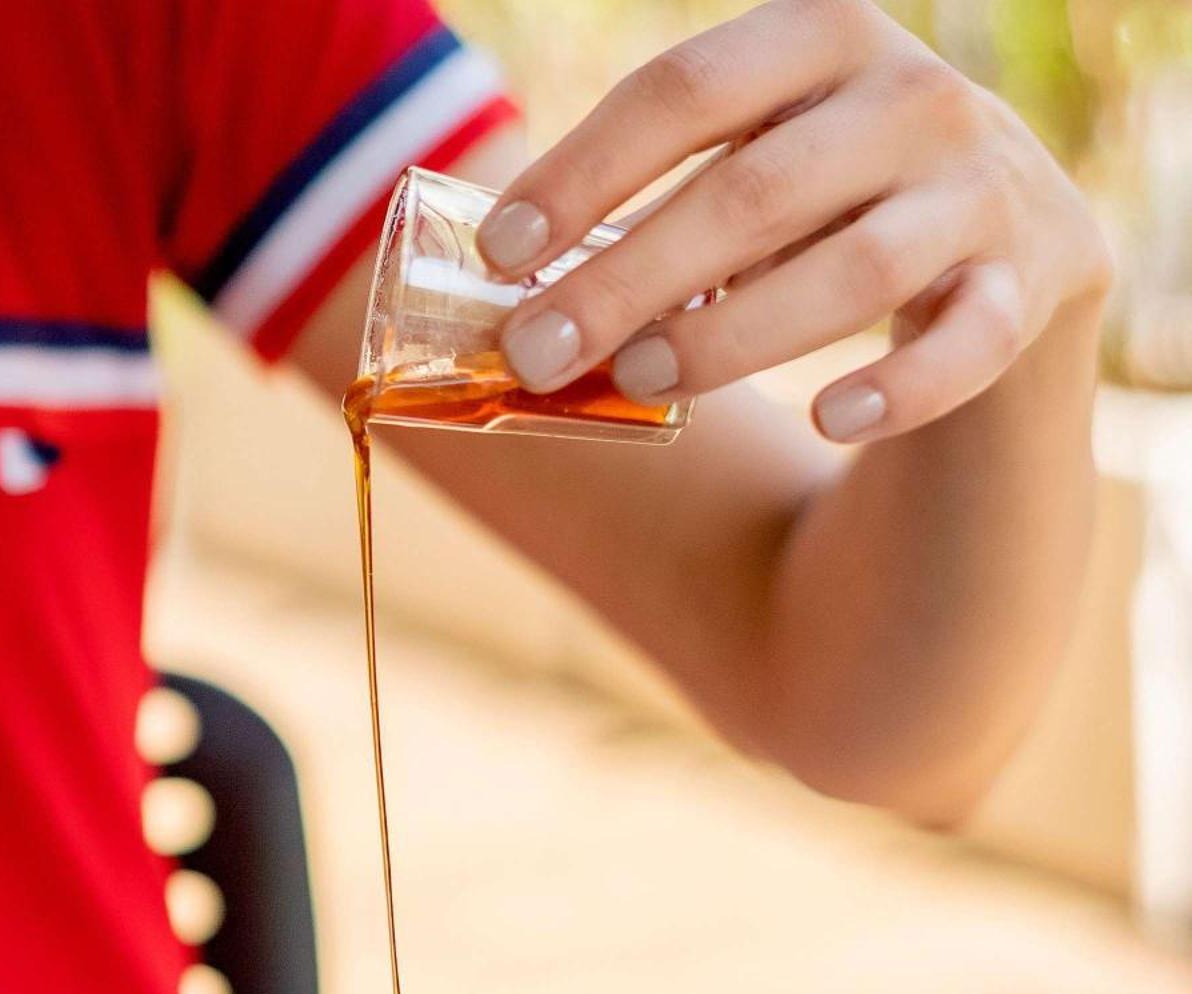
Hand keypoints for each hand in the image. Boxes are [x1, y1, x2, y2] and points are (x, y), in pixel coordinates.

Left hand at [475, 0, 1109, 442]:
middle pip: (753, 192)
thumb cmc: (823, 202)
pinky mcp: (1029, 283)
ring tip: (640, 376)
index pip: (684, 91)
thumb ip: (650, 209)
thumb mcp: (748, 165)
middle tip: (537, 348)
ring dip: (734, 335)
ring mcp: (980, 188)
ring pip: (854, 270)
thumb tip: (509, 302)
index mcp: (819, 40)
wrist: (1005, 235)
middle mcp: (911, 97)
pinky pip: (966, 342)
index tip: (500, 250)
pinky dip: (899, 388)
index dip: (583, 171)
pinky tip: (828, 417)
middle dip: (629, 276)